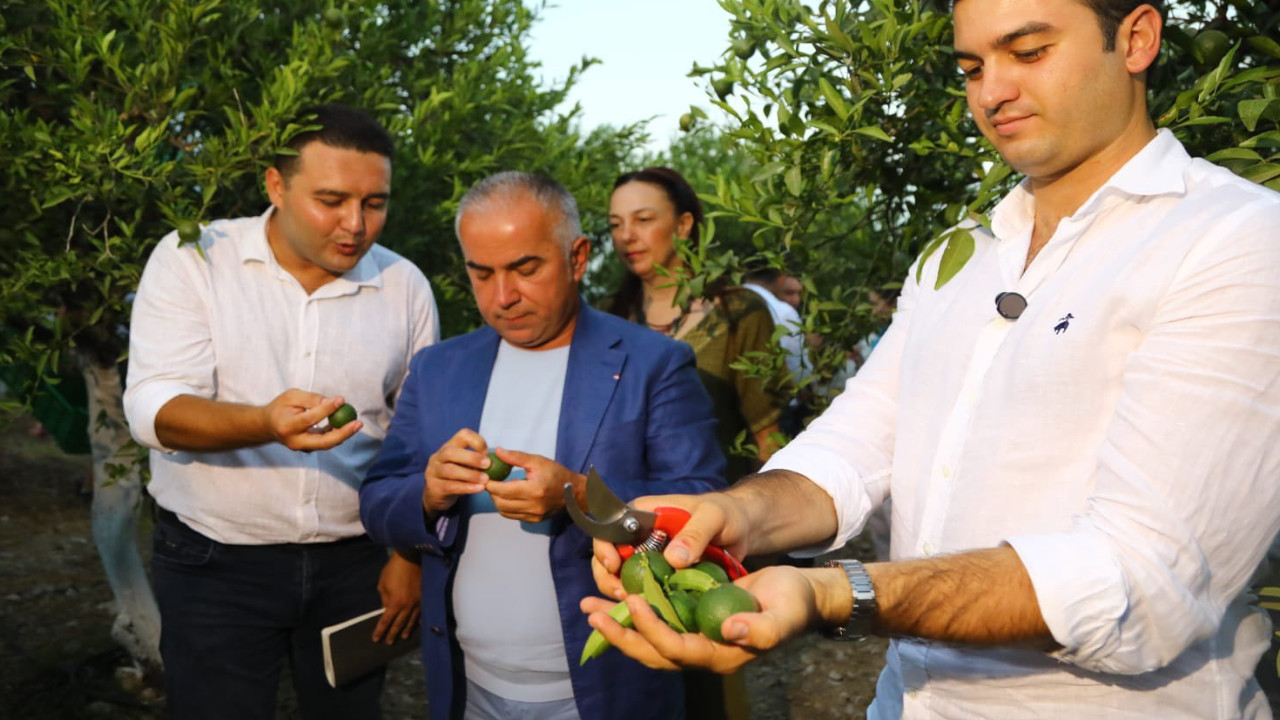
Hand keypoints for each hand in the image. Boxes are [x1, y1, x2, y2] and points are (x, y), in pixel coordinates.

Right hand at [263, 390, 360, 450]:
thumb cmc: (281, 407)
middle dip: (343, 433)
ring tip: (356, 422)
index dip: (327, 410)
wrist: (268, 426)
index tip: (341, 400)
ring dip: (343, 433)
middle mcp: (295, 441)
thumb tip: (332, 402)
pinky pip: (326, 442)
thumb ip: (311, 399)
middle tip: (358, 423)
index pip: (310, 419)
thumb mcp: (291, 396)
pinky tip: (346, 424)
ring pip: (327, 444)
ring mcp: (302, 448)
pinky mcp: (308, 449)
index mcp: (287, 426)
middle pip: (323, 441)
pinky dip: (337, 433)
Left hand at [373, 551, 420, 642]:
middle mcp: (407, 606)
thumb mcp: (382, 585)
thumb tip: (387, 610)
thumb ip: (385, 600)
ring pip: (412, 620)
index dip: (381, 630)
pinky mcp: (424, 597)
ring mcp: (418, 603)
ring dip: (406, 630)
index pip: (386, 621)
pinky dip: (419, 620)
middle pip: (399, 624)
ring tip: (403, 637)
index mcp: (395, 603)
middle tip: (389, 642)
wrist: (411, 558)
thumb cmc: (393, 570)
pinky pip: (421, 612)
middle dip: (393, 634)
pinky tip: (418, 625)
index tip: (376, 639)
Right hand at [422, 428, 490, 513]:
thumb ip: (479, 460)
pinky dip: (466, 488)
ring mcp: (433, 472)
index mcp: (449, 446)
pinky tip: (478, 489)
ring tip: (485, 480)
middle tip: (488, 464)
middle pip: (451, 452)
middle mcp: (439, 456)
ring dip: (470, 475)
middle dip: (471, 457)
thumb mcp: (465, 465)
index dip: (477, 441)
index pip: (462, 435)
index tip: (488, 453)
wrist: (436, 495)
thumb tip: (503, 459)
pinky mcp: (434, 488)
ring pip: (449, 470)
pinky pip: (450, 486)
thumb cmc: (456, 476)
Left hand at [485, 449, 582, 522]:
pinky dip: (506, 507)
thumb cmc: (556, 473)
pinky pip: (512, 516)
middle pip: (501, 503)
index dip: (490, 484)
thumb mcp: (537, 461)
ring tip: (499, 489)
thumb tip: (497, 452)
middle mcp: (533, 506)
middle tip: (490, 482)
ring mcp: (533, 515)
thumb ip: (516, 457)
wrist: (574, 492)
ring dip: (497, 501)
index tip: (485, 477)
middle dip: (492, 493)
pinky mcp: (534, 520)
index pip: (503, 490)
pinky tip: (508, 498)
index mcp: (534, 490)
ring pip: (504, 511)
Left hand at [579, 565, 820, 673]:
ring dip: (619, 625)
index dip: (652, 629)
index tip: (635, 602)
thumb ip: (762, 629)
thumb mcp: (784, 614)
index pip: (677, 649)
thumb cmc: (794, 603)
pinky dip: (633, 612)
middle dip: (620, 635)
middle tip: (591, 614)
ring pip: (648, 640)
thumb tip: (730, 631)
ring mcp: (696, 638)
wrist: (799, 596)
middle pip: (652, 652)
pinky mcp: (692, 622)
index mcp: (722, 655)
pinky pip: (657, 623)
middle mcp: (703, 652)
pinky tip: (616, 596)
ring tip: (589, 608)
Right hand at [590, 492, 750, 599]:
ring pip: (622, 579)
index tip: (613, 567)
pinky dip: (642, 603)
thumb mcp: (713, 517)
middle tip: (624, 595)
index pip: (609, 529)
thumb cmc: (726, 514)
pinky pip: (644, 592)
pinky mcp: (661, 578)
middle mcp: (639, 537)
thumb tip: (674, 559)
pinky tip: (645, 615)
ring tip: (634, 606)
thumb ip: (695, 533)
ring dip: (622, 594)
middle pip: (609, 558)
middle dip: (609, 578)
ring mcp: (649, 559)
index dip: (604, 549)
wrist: (743, 529)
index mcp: (643, 514)